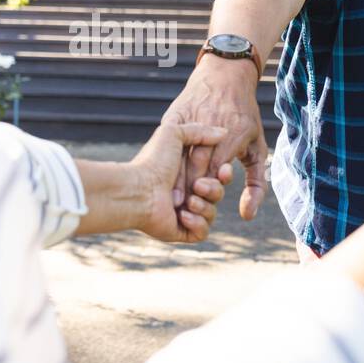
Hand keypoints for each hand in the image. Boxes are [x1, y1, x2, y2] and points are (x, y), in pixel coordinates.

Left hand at [131, 122, 233, 242]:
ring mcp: (183, 213)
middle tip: (198, 186)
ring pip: (211, 212)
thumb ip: (199, 130)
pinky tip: (182, 214)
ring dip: (204, 206)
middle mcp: (185, 193)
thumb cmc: (154, 162)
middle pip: (216, 193)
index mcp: (185, 173)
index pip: (215, 175)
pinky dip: (197, 223)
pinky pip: (202, 232)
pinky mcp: (181, 231)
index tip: (224, 170)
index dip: (224, 173)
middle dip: (213, 189)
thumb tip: (222, 132)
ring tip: (187, 201)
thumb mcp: (174, 133)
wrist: (139, 190)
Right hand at [161, 57, 266, 220]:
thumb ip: (256, 184)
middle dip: (190, 188)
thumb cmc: (245, 116)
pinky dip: (166, 159)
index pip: (218, 167)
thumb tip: (247, 216)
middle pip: (198, 164)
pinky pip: (169, 140)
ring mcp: (193, 118)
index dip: (209, 188)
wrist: (226, 75)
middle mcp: (214, 124)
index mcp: (236, 133)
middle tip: (182, 209)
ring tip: (171, 198)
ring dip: (175, 178)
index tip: (200, 204)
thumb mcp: (257, 148)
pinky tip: (162, 176)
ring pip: (181, 154)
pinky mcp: (176, 113)